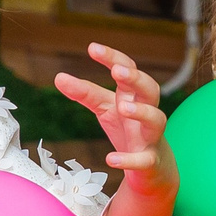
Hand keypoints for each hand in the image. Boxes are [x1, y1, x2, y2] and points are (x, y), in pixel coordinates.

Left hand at [55, 43, 174, 191]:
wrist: (151, 167)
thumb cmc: (127, 130)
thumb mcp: (105, 108)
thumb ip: (85, 93)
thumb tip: (59, 77)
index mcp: (133, 96)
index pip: (128, 70)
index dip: (113, 58)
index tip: (92, 48)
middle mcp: (147, 112)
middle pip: (150, 89)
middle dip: (136, 79)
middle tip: (118, 72)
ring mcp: (151, 136)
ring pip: (156, 120)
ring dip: (142, 112)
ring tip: (123, 108)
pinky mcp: (151, 161)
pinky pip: (145, 159)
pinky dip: (129, 159)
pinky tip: (111, 159)